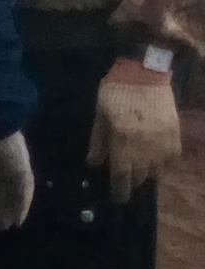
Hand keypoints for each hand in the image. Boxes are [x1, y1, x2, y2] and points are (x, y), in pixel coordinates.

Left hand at [90, 60, 180, 198]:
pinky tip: (155, 157)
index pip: (122, 176)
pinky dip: (162, 162)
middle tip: (125, 176)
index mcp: (122, 142)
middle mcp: (144, 147)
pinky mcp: (175, 134)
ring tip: (139, 167)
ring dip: (146, 172)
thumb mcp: (99, 116)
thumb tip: (94, 164)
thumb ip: (98, 142)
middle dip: (131, 180)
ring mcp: (162, 141)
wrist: (144, 71)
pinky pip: (171, 158)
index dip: (120, 191)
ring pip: (156, 170)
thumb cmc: (116, 92)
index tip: (118, 197)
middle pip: (140, 176)